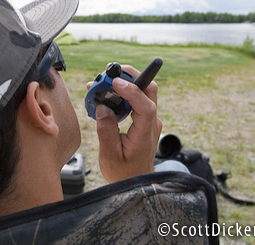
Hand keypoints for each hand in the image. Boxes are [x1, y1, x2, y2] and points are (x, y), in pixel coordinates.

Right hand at [87, 65, 161, 182]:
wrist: (136, 181)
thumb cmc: (124, 172)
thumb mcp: (110, 156)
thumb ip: (106, 131)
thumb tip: (103, 107)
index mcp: (145, 134)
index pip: (146, 106)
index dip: (132, 91)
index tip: (115, 82)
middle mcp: (151, 123)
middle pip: (149, 90)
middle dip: (132, 76)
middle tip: (110, 72)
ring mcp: (149, 119)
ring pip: (143, 91)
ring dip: (125, 82)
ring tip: (102, 83)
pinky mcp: (143, 119)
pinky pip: (136, 99)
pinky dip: (123, 91)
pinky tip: (106, 92)